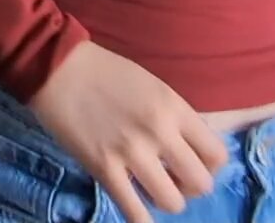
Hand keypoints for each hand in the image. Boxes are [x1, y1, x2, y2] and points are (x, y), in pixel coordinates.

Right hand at [29, 41, 228, 222]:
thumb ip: (173, 117)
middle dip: (190, 187)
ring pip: (172, 202)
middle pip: (201, 184)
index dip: (211, 168)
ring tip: (152, 190)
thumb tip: (187, 150)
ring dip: (165, 200)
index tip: (195, 165)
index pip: (217, 155)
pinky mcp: (104, 169)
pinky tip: (139, 216)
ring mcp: (131, 152)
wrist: (57, 67)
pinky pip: (133, 211)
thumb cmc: (105, 71)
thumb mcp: (153, 85)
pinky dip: (141, 220)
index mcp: (174, 107)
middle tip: (174, 180)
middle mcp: (160, 132)